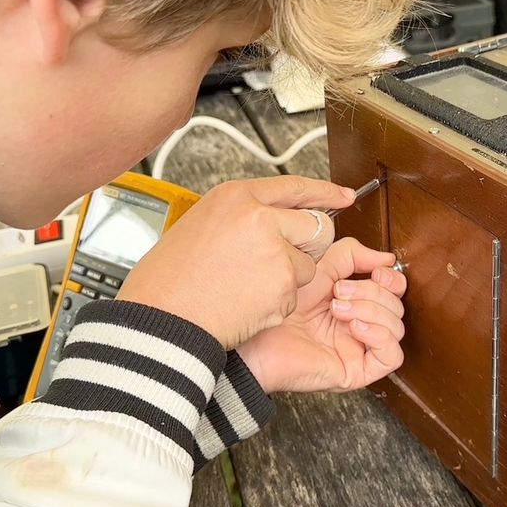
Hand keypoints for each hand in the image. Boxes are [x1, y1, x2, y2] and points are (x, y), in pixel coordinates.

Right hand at [117, 176, 353, 349]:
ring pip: (307, 265)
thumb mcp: (198, 228)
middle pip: (316, 226)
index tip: (344, 196)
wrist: (162, 319)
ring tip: (247, 288)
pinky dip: (276, 304)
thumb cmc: (168, 281)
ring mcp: (274, 250)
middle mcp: (259, 217)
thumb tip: (269, 222)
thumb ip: (239, 219)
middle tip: (279, 265)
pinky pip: (295, 294)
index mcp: (235, 197)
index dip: (325, 192)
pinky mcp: (282, 283)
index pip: (294, 187)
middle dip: (308, 247)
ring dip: (288, 280)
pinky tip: (245, 304)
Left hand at [237, 238, 407, 392]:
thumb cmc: (281, 308)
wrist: (258, 337)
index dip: (391, 278)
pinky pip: (392, 357)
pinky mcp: (358, 371)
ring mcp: (361, 350)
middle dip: (371, 293)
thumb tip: (386, 257)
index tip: (376, 271)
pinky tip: (353, 326)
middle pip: (396, 307)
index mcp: (356, 303)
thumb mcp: (319, 269)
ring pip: (396, 328)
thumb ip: (351, 256)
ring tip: (337, 309)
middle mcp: (362, 327)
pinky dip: (379, 335)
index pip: (394, 291)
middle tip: (338, 292)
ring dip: (371, 310)